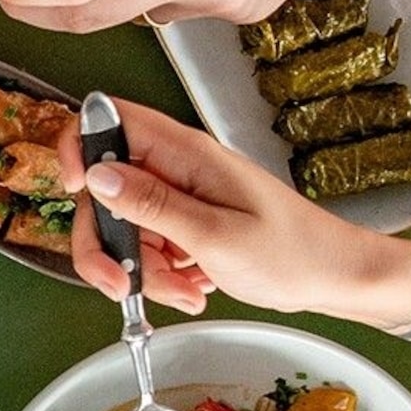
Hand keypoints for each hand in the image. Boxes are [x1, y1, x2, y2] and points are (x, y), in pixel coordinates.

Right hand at [63, 97, 379, 315]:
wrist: (335, 277)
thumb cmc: (293, 253)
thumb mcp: (215, 235)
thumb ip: (151, 204)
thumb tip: (97, 174)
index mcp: (185, 153)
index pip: (109, 119)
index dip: (79, 149)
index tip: (76, 194)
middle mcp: (177, 167)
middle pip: (104, 189)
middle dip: (106, 243)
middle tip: (122, 283)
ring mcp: (181, 195)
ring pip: (123, 226)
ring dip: (139, 268)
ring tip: (182, 291)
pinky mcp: (186, 222)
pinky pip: (148, 244)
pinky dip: (159, 273)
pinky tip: (191, 288)